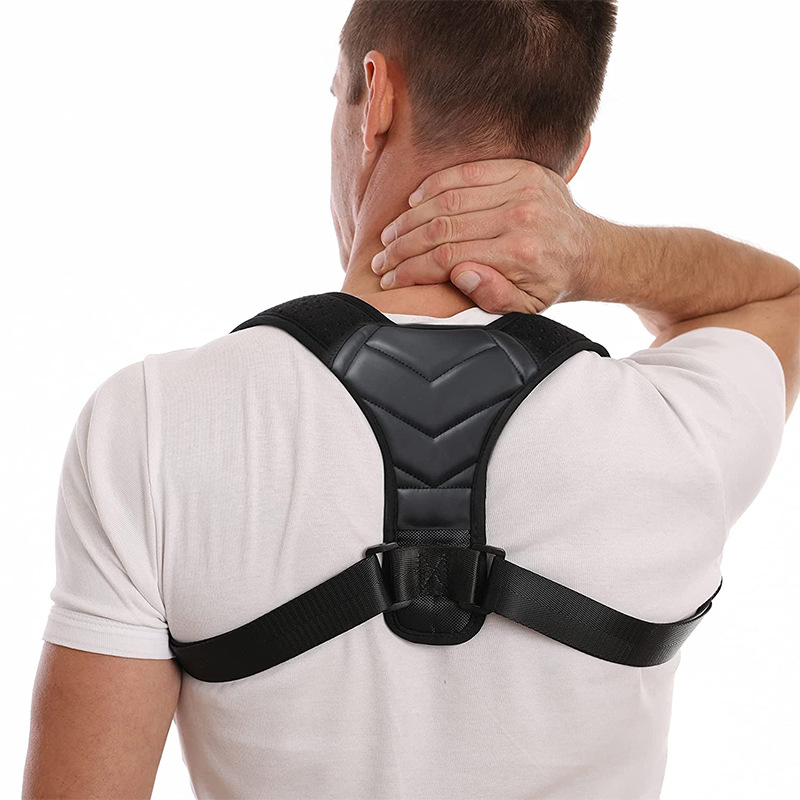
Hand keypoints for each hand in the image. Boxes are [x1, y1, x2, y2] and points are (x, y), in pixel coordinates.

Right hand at [372, 159, 602, 312]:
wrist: (588, 250)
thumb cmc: (550, 284)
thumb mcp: (527, 307)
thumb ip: (494, 296)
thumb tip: (460, 273)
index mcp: (519, 253)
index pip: (447, 257)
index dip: (411, 269)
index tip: (390, 279)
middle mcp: (519, 216)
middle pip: (442, 227)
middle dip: (403, 245)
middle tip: (380, 259)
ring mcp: (521, 187)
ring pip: (448, 198)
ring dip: (411, 216)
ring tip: (390, 234)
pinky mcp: (521, 169)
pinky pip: (467, 171)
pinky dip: (435, 185)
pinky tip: (414, 201)